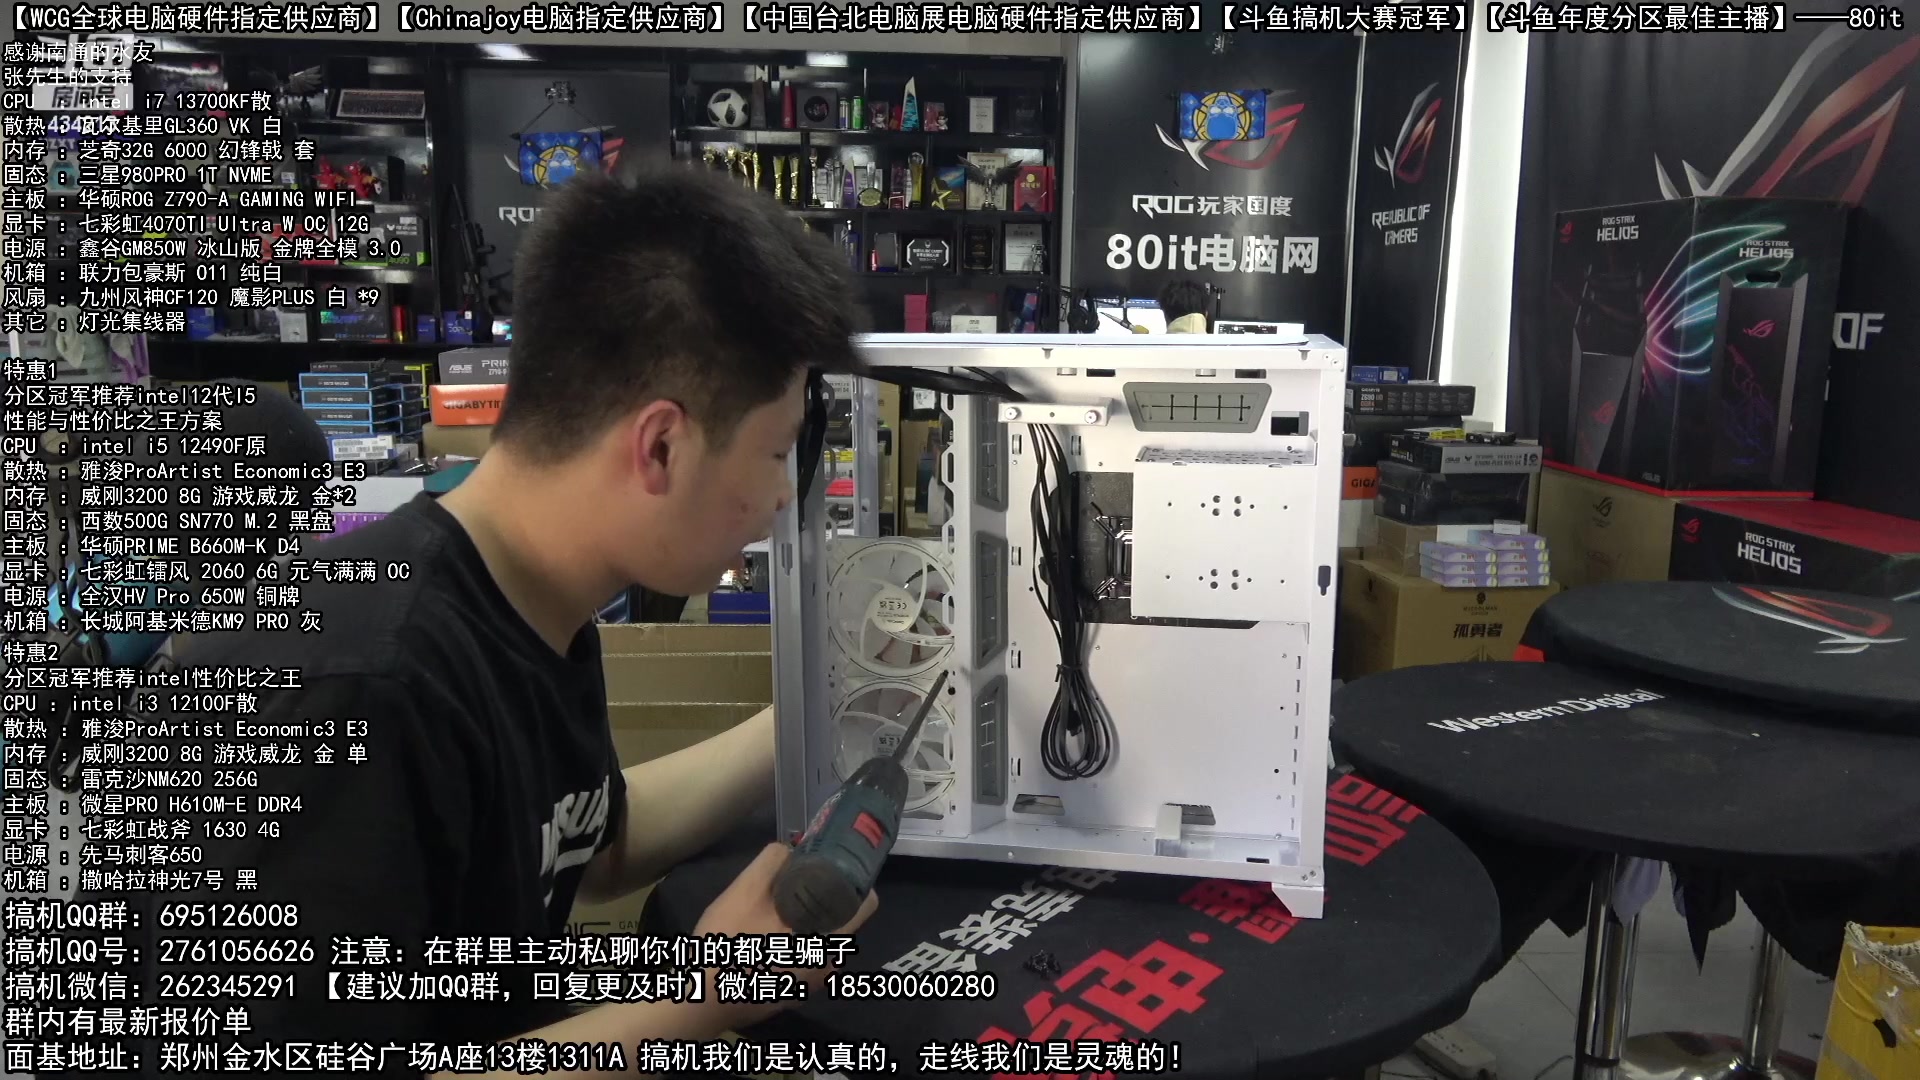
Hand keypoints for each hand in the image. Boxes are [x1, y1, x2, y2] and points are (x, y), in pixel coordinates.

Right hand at [693, 842, 878, 1029]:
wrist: (701, 1001)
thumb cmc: (727, 945)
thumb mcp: (743, 892)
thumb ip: (770, 864)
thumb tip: (790, 849)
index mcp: (828, 942)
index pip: (867, 904)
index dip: (853, 879)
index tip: (831, 865)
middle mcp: (828, 967)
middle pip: (842, 920)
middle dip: (823, 898)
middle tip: (795, 883)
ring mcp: (810, 985)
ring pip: (822, 940)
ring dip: (806, 922)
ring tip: (776, 908)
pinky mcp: (792, 994)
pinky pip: (805, 959)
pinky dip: (793, 944)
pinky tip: (763, 938)